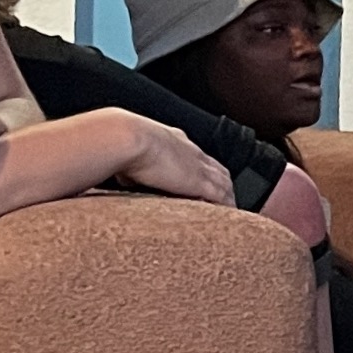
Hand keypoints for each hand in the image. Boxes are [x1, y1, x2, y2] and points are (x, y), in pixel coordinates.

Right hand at [113, 116, 236, 205]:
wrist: (127, 137)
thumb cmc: (120, 143)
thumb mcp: (129, 153)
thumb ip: (134, 166)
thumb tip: (125, 177)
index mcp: (175, 140)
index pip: (197, 156)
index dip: (204, 168)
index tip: (206, 178)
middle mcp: (192, 152)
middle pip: (218, 169)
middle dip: (224, 182)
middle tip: (227, 197)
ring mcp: (198, 167)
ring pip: (224, 183)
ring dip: (229, 196)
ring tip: (232, 210)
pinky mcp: (199, 182)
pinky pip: (221, 196)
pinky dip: (227, 205)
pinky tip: (231, 215)